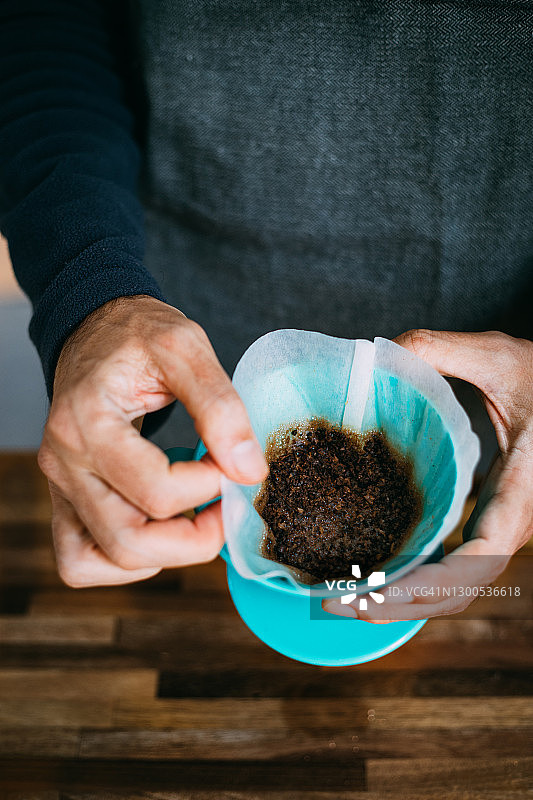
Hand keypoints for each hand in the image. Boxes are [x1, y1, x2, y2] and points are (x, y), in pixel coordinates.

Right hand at [38, 295, 267, 586]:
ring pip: (101, 560)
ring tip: (195, 516)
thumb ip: (220, 406)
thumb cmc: (138, 335)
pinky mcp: (65, 499)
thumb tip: (248, 470)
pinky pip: (80, 561)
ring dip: (162, 554)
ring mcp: (60, 485)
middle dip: (195, 539)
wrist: (96, 329)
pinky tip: (159, 528)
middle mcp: (63, 461)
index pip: (156, 491)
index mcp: (87, 421)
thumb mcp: (185, 346)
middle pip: (128, 541)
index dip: (211, 485)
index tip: (236, 459)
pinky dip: (124, 562)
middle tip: (227, 506)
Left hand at [323, 329, 532, 621]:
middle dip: (398, 605)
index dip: (429, 582)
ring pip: (457, 587)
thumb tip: (374, 356)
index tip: (373, 590)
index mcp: (522, 489)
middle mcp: (515, 522)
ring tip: (343, 599)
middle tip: (334, 604)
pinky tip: (373, 574)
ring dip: (402, 600)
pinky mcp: (489, 524)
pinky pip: (454, 566)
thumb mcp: (498, 355)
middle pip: (460, 590)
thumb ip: (439, 351)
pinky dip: (414, 579)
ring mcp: (502, 528)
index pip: (482, 556)